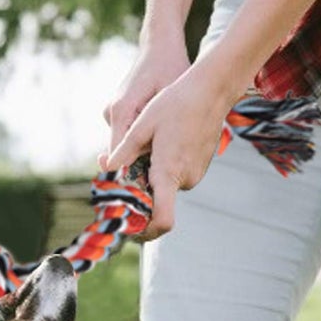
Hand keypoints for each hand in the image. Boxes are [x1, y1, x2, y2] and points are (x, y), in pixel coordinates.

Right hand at [100, 38, 191, 168]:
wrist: (159, 44)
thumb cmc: (169, 66)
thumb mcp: (171, 98)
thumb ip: (161, 128)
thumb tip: (160, 160)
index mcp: (121, 110)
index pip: (118, 154)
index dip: (130, 174)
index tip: (147, 190)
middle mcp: (111, 113)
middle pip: (121, 152)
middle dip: (139, 164)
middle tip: (162, 179)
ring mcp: (112, 113)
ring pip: (125, 145)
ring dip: (142, 151)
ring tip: (166, 158)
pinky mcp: (117, 112)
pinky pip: (128, 135)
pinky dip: (142, 140)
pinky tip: (162, 141)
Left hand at [104, 60, 237, 240]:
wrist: (212, 89)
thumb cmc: (176, 103)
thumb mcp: (142, 125)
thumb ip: (124, 151)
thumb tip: (107, 168)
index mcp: (169, 173)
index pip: (162, 220)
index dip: (145, 231)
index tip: (129, 226)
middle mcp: (185, 179)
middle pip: (156, 201)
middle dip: (139, 193)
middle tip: (123, 172)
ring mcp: (195, 174)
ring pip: (165, 186)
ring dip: (151, 176)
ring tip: (147, 147)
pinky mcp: (199, 166)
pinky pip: (176, 175)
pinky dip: (164, 168)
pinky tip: (162, 142)